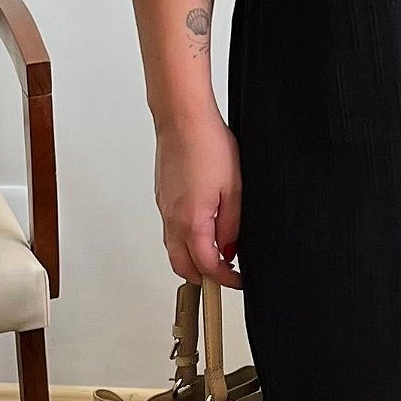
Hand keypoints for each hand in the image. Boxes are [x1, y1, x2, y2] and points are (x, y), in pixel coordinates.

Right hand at [155, 115, 242, 289]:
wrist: (182, 119)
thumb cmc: (208, 145)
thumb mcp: (234, 190)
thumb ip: (231, 226)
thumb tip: (229, 249)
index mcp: (191, 221)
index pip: (206, 266)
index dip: (224, 279)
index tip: (237, 280)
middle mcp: (172, 219)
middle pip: (182, 266)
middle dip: (203, 279)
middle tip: (224, 277)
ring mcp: (164, 208)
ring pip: (173, 249)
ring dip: (192, 260)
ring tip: (215, 257)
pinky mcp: (163, 198)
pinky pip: (170, 230)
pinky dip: (184, 241)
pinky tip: (201, 231)